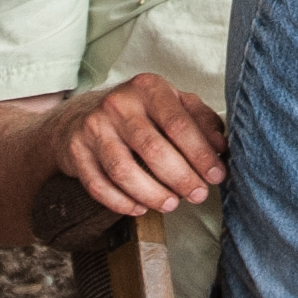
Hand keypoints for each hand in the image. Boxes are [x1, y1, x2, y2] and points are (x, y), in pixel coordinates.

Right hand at [48, 73, 227, 217]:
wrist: (83, 116)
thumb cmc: (140, 114)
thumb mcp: (173, 104)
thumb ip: (201, 121)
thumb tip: (221, 147)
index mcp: (148, 88)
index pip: (179, 123)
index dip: (201, 154)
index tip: (216, 176)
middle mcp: (118, 103)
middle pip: (153, 149)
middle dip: (180, 178)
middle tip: (197, 195)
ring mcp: (94, 127)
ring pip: (124, 171)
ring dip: (152, 194)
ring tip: (171, 204)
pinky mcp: (76, 151)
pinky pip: (99, 185)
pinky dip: (121, 203)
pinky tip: (139, 208)